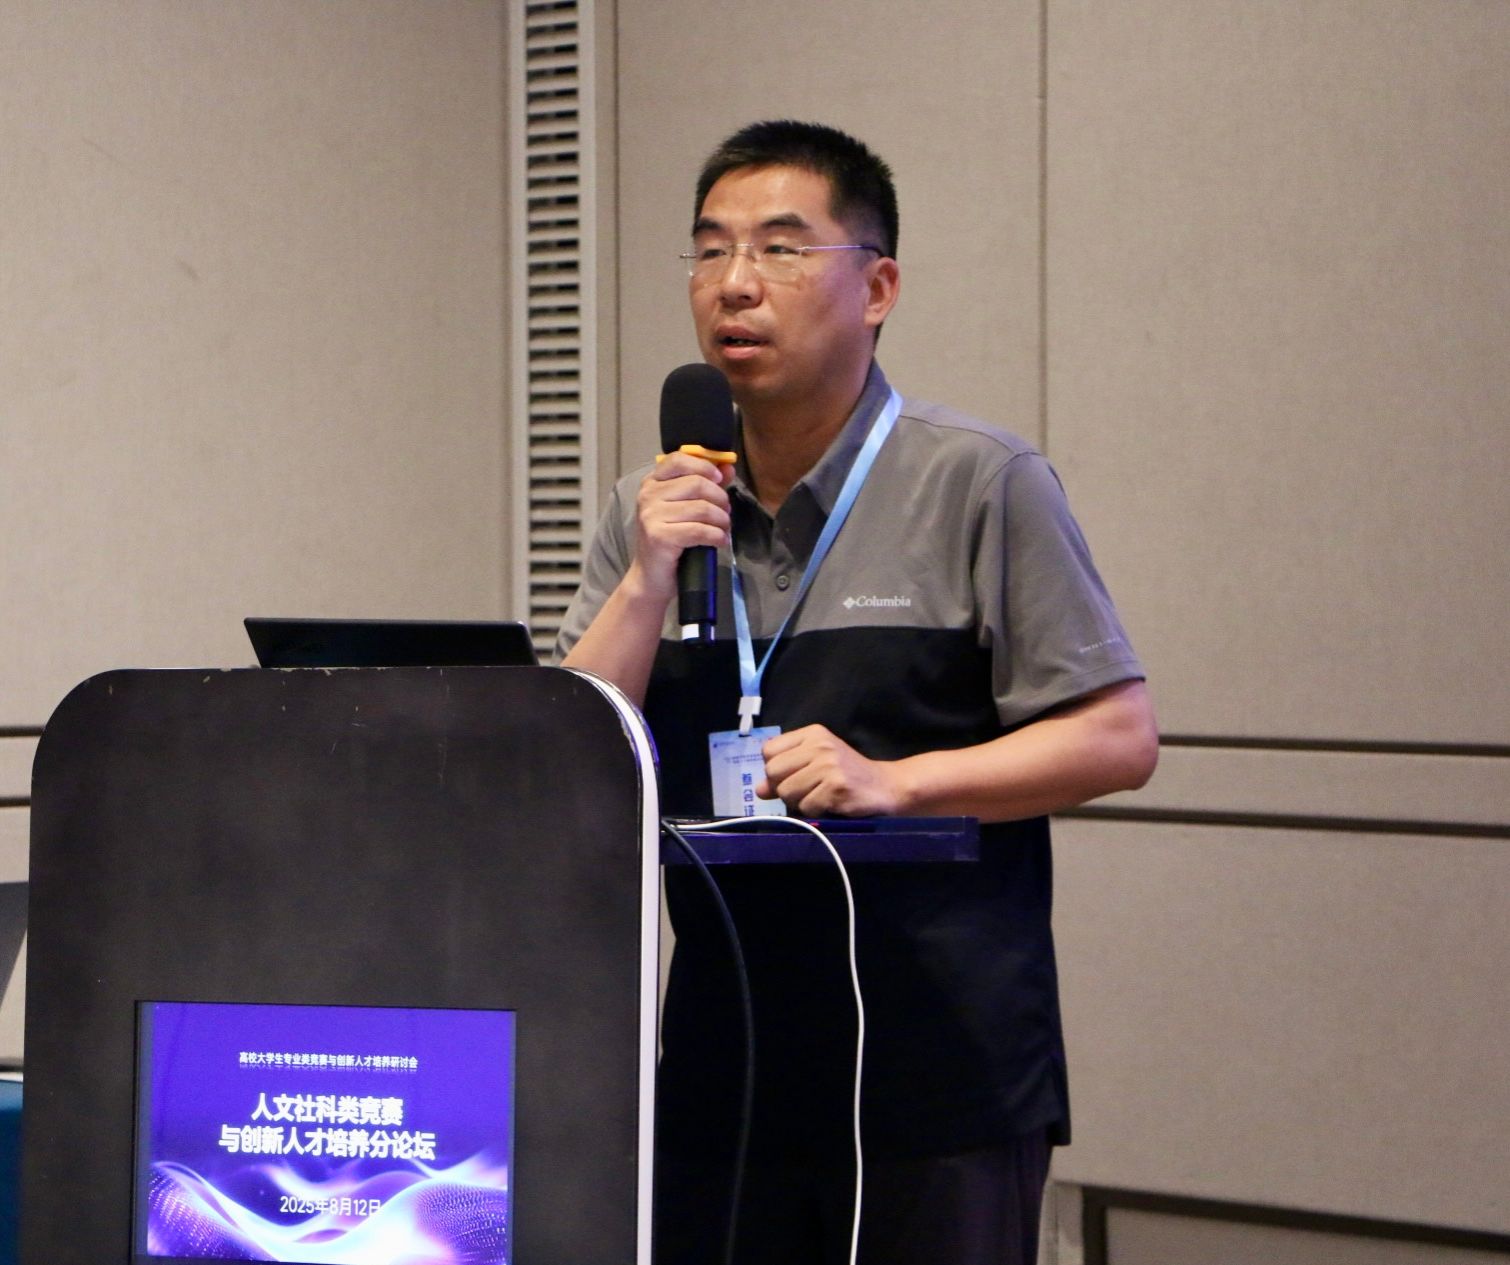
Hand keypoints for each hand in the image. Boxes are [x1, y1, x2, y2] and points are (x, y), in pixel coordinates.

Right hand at [628, 452, 732, 598]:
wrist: (651, 577)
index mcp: (652, 483)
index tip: (719, 479)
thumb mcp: (685, 508)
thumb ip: (706, 484)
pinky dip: (716, 536)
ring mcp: (651, 516)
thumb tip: (728, 466)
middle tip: (725, 513)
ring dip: (721, 520)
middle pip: (697, 483)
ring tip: (723, 529)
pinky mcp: (659, 537)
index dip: (704, 466)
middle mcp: (648, 495)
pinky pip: (699, 530)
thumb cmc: (670, 540)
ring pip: (702, 508)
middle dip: (720, 499)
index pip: (678, 459)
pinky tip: (720, 541)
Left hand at [757, 725, 907, 817]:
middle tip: (805, 790)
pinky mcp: (836, 787)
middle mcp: (820, 745)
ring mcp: (829, 766)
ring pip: (786, 792)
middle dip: (783, 787)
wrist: (886, 786)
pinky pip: (806, 807)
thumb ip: (785, 773)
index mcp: (813, 734)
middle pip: (773, 772)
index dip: (774, 769)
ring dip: (799, 802)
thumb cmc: (847, 774)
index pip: (769, 751)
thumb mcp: (815, 765)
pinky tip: (831, 804)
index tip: (792, 775)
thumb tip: (758, 789)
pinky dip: (815, 811)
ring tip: (819, 796)